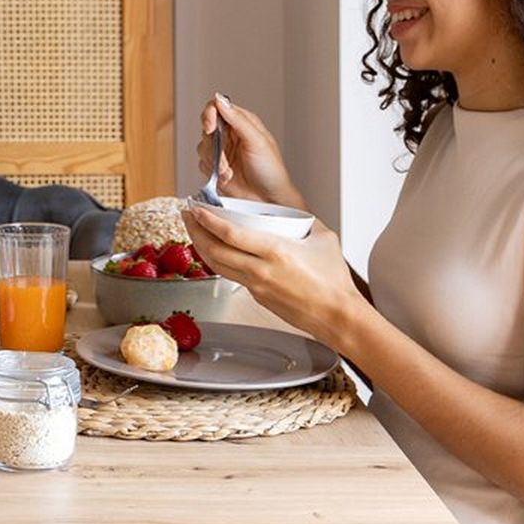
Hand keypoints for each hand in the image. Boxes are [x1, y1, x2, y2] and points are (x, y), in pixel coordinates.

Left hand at [184, 205, 365, 346]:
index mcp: (275, 252)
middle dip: (195, 230)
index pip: (230, 234)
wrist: (337, 315)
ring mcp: (256, 286)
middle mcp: (260, 270)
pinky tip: (218, 251)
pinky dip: (219, 261)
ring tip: (195, 231)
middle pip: (214, 250)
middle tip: (186, 215)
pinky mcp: (257, 297)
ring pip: (218, 265)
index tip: (196, 208)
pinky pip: (231, 276)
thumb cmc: (334, 280)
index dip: (208, 220)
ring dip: (201, 246)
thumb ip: (303, 222)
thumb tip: (291, 211)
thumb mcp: (323, 239)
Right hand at [198, 94, 304, 209]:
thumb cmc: (271, 171)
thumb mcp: (257, 141)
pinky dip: (212, 171)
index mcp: (243, 123)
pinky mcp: (216, 167)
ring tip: (229, 171)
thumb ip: (237, 119)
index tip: (210, 127)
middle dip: (213, 145)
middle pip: (206, 128)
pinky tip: (227, 177)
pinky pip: (202, 164)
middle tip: (222, 157)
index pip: (217, 107)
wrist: (268, 200)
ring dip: (215, 161)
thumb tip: (220, 100)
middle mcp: (231, 135)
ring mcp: (223, 151)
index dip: (209, 114)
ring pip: (202, 147)